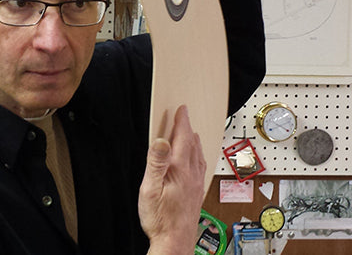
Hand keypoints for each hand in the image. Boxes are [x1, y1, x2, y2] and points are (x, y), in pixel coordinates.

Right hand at [139, 106, 206, 254]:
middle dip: (188, 128)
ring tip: (191, 134)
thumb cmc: (160, 218)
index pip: (183, 138)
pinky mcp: (196, 193)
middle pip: (193, 144)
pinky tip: (196, 161)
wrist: (174, 241)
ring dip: (194, 141)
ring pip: (199, 155)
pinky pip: (200, 167)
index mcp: (180, 169)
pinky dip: (198, 156)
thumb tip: (161, 139)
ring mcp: (196, 184)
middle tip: (184, 117)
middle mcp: (192, 175)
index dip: (182, 121)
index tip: (181, 109)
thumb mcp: (150, 188)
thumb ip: (156, 162)